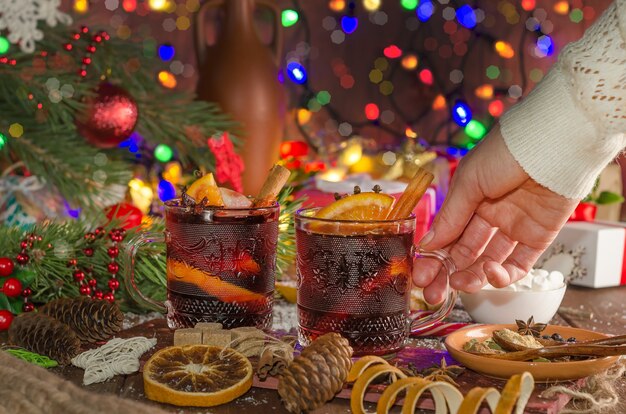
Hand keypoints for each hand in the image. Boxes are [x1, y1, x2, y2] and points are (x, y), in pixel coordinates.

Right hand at [413, 125, 578, 303]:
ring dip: (472, 276)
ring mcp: (513, 227)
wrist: (551, 144)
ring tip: (460, 284)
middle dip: (448, 273)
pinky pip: (518, 263)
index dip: (434, 256)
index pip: (447, 235)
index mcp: (469, 200)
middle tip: (434, 293)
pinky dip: (503, 274)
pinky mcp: (538, 237)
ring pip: (488, 261)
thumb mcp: (468, 182)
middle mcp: (489, 215)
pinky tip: (490, 273)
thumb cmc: (505, 153)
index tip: (422, 276)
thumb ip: (449, 218)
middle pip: (465, 252)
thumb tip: (427, 245)